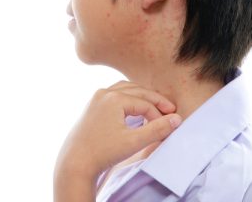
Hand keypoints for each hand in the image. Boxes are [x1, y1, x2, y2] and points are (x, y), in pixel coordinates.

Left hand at [54, 80, 182, 181]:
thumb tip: (176, 119)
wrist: (75, 162)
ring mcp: (97, 97)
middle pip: (138, 91)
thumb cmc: (102, 152)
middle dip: (155, 101)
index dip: (159, 115)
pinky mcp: (92, 104)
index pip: (145, 104)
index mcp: (114, 98)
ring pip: (126, 89)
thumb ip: (156, 129)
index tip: (169, 126)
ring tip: (155, 106)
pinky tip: (135, 107)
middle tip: (170, 110)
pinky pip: (115, 94)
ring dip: (142, 96)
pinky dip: (129, 97)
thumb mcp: (134, 142)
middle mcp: (104, 93)